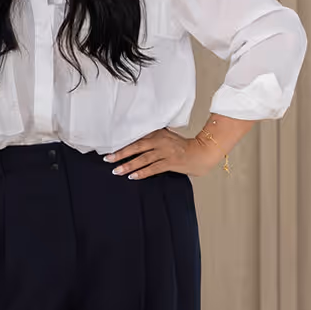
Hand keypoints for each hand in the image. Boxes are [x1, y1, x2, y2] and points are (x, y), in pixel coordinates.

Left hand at [104, 127, 221, 179]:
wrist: (202, 152)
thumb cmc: (184, 146)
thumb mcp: (168, 137)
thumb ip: (154, 137)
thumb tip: (139, 142)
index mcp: (158, 133)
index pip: (137, 138)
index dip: (123, 143)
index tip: (111, 148)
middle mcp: (160, 141)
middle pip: (137, 147)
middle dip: (121, 153)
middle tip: (108, 158)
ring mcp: (165, 152)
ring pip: (143, 159)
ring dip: (128, 165)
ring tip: (117, 171)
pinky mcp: (170, 162)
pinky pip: (153, 169)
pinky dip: (142, 173)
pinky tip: (132, 176)